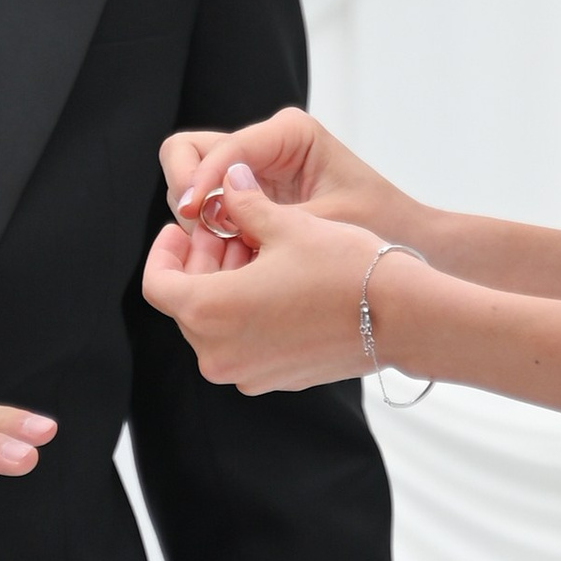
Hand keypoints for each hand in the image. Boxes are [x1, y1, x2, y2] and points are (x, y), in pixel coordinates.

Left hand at [143, 177, 415, 394]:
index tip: (184, 228)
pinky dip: (247, 313)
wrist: (402, 317)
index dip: (164, 251)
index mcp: (209, 312)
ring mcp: (248, 372)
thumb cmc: (343, 268)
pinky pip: (244, 343)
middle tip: (230, 229)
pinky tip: (278, 282)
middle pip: (187, 304)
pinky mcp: (275, 378)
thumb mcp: (286, 225)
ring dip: (225, 286)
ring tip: (260, 250)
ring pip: (215, 324)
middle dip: (202, 263)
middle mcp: (219, 353)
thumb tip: (228, 182)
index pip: (157, 284)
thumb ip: (242, 204)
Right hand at [160, 107, 421, 249]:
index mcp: (289, 132)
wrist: (412, 247)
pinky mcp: (251, 201)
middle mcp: (266, 144)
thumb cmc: (381, 228)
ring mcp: (255, 172)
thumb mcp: (324, 223)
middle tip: (202, 232)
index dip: (202, 180)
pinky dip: (214, 237)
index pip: (221, 148)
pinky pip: (212, 213)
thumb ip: (266, 217)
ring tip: (227, 256)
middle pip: (190, 153)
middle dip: (189, 191)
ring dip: (200, 220)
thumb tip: (204, 215)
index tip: (193, 215)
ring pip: (195, 184)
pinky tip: (238, 265)